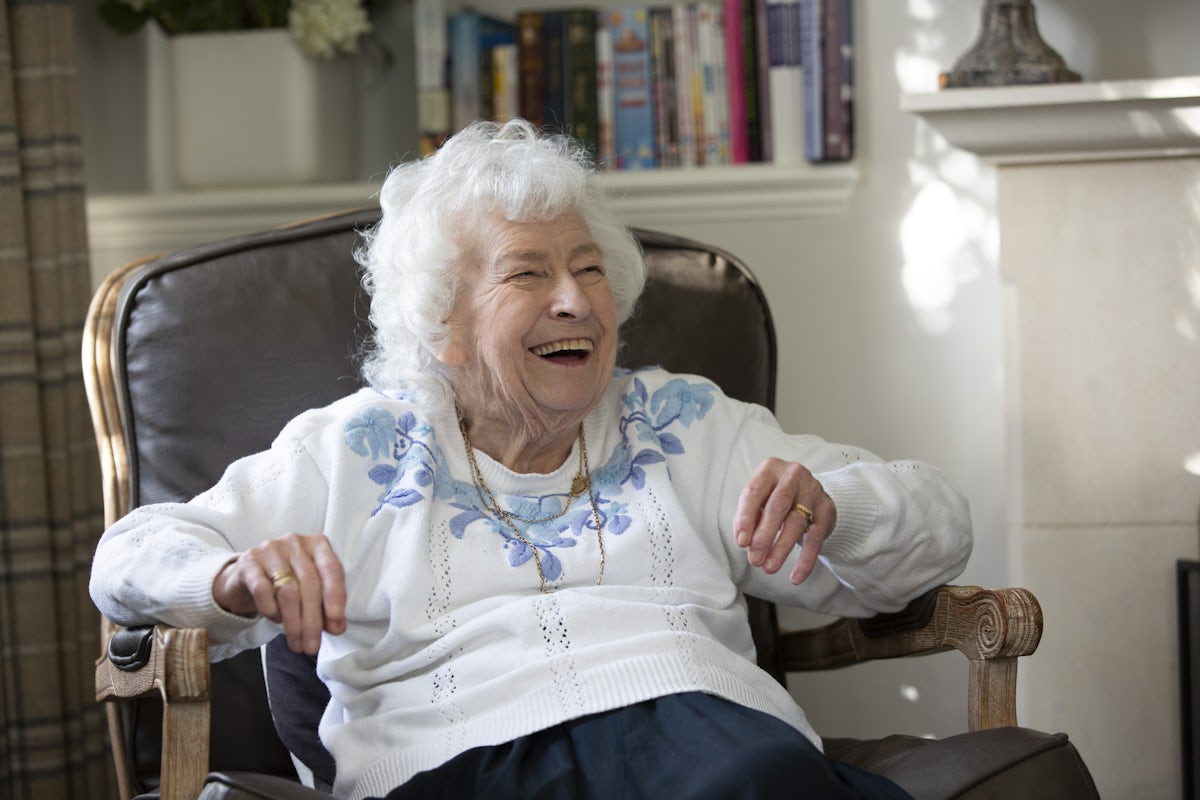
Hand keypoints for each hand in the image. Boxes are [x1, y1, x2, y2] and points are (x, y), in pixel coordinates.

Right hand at [212, 532, 345, 653]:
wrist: (247, 577)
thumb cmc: (287, 582)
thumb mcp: (310, 592)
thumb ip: (327, 608)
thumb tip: (337, 627)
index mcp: (318, 545)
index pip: (332, 569)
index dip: (336, 597)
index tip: (336, 623)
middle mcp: (295, 542)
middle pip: (309, 583)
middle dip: (312, 620)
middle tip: (311, 646)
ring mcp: (271, 549)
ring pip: (288, 589)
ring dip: (293, 622)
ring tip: (296, 642)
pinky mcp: (249, 562)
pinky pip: (262, 589)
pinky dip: (271, 609)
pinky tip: (275, 620)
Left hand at [733, 457, 836, 583]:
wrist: (809, 491)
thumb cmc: (774, 496)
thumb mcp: (759, 499)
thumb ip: (749, 516)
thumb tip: (744, 541)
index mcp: (770, 468)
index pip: (754, 492)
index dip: (746, 518)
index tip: (741, 542)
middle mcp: (793, 475)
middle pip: (778, 506)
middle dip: (764, 535)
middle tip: (754, 559)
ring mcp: (812, 491)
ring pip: (796, 522)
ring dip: (781, 549)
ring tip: (769, 567)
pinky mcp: (826, 509)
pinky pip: (815, 538)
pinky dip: (806, 560)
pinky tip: (796, 577)